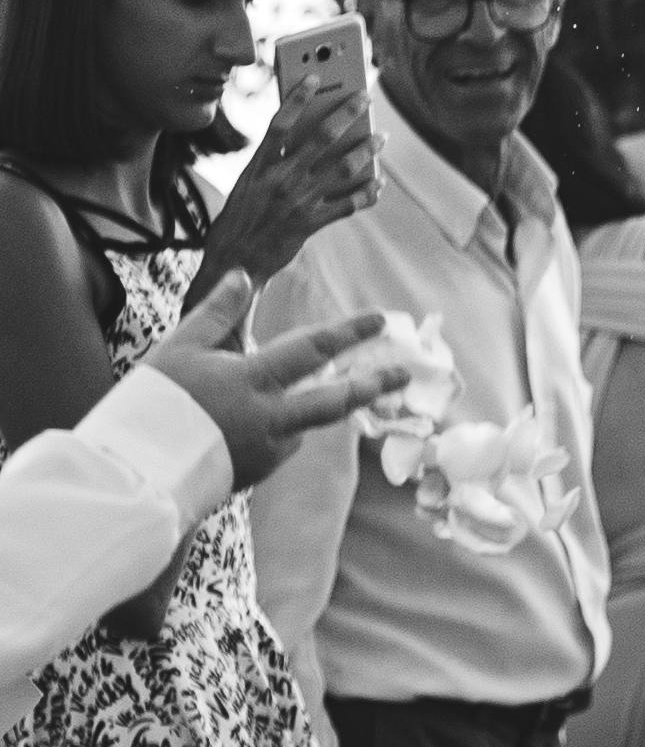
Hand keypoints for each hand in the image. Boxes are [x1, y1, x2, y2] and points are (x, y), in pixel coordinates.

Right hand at [141, 278, 401, 490]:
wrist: (138, 471)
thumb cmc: (154, 403)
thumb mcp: (180, 348)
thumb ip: (217, 312)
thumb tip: (244, 275)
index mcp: (253, 382)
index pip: (312, 350)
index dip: (349, 333)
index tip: (381, 319)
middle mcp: (272, 419)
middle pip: (335, 401)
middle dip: (372, 385)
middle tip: (403, 375)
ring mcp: (270, 450)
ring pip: (301, 421)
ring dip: (296, 407)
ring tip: (235, 403)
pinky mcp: (261, 471)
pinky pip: (278, 442)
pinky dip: (270, 428)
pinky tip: (232, 428)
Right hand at [194, 85, 378, 292]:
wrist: (233, 263)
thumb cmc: (238, 220)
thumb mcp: (246, 184)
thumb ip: (271, 161)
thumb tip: (299, 137)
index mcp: (258, 167)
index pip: (279, 122)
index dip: (298, 97)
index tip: (315, 76)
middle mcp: (280, 180)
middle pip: (321, 138)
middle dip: (346, 114)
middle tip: (364, 98)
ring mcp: (298, 202)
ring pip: (342, 168)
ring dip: (366, 150)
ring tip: (379, 138)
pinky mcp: (311, 224)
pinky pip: (348, 204)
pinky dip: (367, 192)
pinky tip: (378, 183)